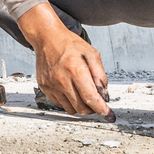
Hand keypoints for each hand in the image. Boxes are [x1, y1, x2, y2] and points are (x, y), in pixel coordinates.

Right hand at [19, 4, 112, 120]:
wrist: (47, 37)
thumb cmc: (70, 44)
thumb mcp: (92, 53)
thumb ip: (100, 75)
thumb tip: (104, 95)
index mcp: (75, 69)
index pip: (90, 97)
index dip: (101, 109)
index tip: (109, 116)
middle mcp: (61, 79)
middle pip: (81, 107)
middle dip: (92, 109)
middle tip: (97, 103)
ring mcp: (51, 84)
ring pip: (70, 109)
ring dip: (80, 106)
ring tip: (82, 94)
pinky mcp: (44, 87)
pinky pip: (60, 104)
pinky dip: (68, 101)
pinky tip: (71, 90)